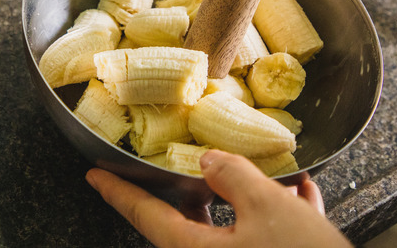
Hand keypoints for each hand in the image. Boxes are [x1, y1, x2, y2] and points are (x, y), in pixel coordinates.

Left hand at [85, 150, 352, 247]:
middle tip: (193, 159)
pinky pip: (263, 239)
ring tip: (269, 170)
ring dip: (249, 195)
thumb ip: (231, 176)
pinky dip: (278, 216)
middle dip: (195, 185)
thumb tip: (206, 160)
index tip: (93, 175)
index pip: (143, 214)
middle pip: (188, 218)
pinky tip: (303, 194)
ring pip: (232, 225)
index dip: (117, 190)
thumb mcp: (267, 208)